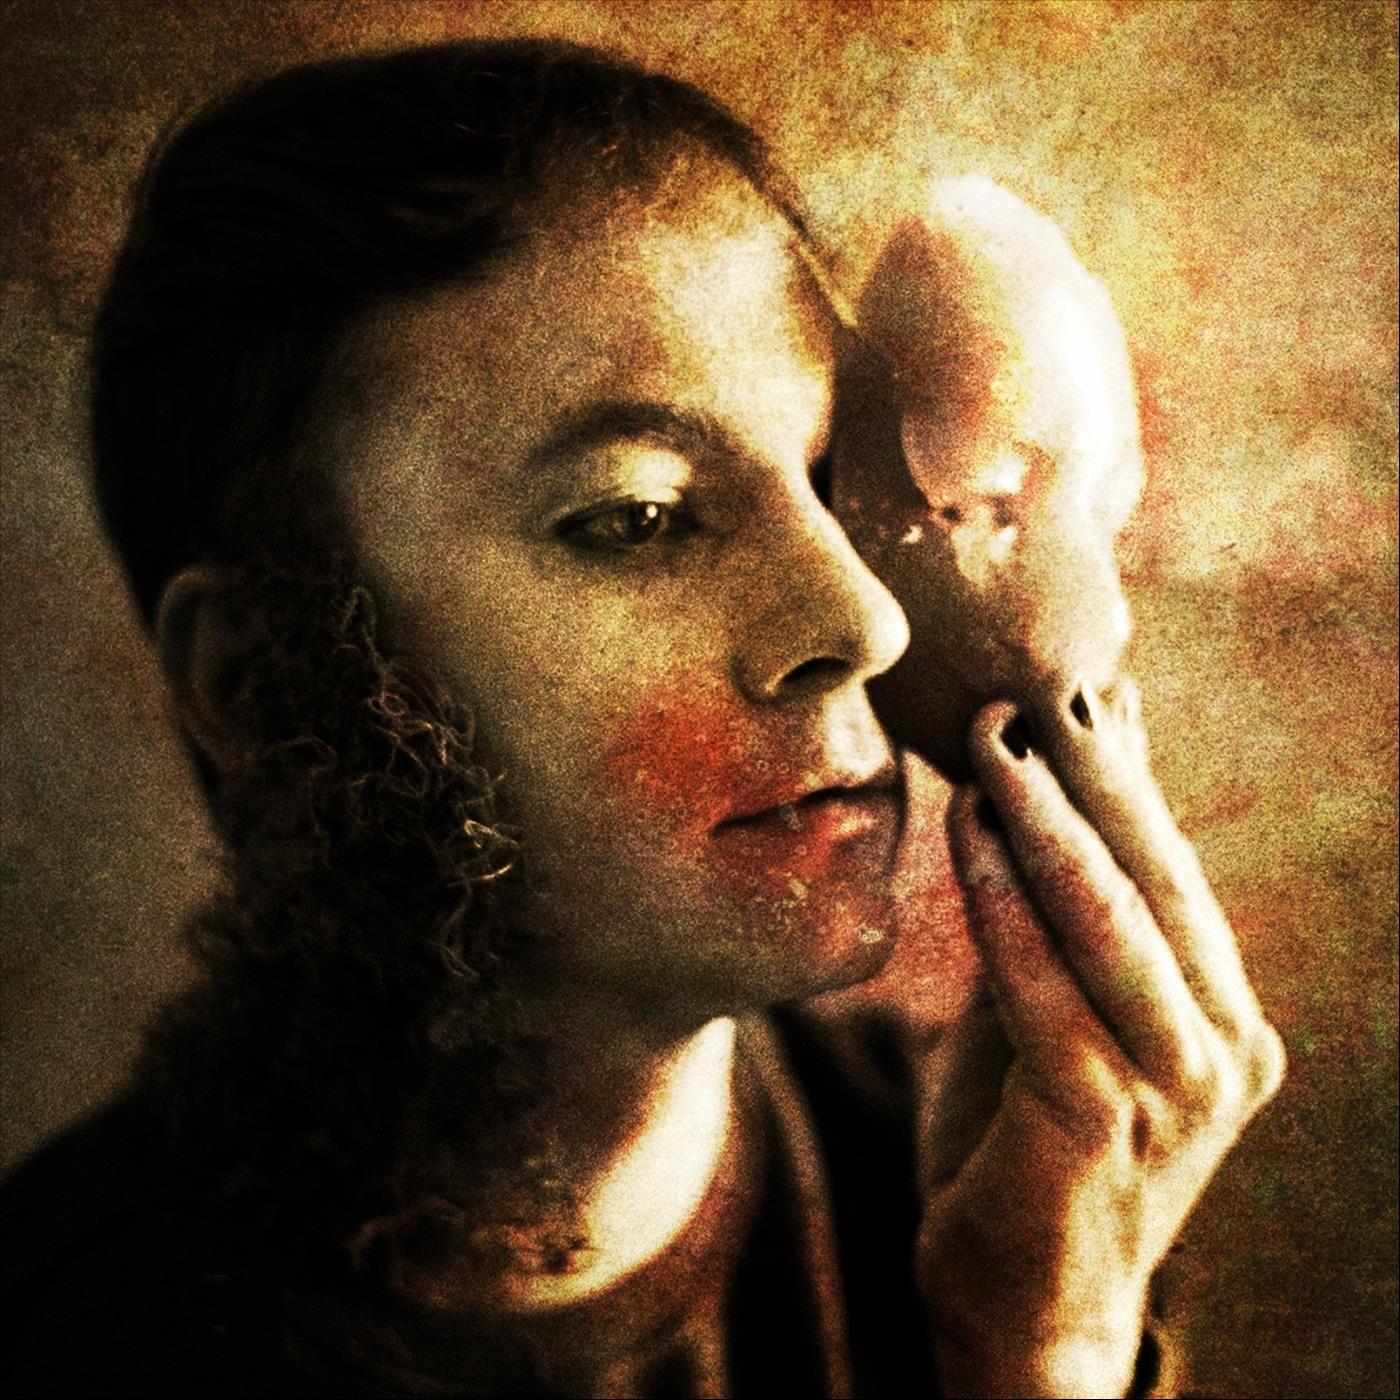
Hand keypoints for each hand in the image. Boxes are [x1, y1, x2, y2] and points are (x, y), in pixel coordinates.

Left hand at [914, 680, 1285, 1397]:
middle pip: (1153, 877)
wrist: (1019, 1307)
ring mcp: (1174, 1092)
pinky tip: (967, 832)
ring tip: (993, 737)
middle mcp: (1223, 1047)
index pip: (1170, 868)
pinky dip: (1002, 902)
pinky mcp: (1101, 1124)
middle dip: (1088, 776)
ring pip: (1109, 919)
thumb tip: (1041, 806)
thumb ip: (1060, 925)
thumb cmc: (1020, 1144)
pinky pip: (1044, 987)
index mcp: (1221, 1016)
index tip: (1082, 688)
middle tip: (1027, 688)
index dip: (1124, 775)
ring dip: (1046, 820)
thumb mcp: (1051, 1013)